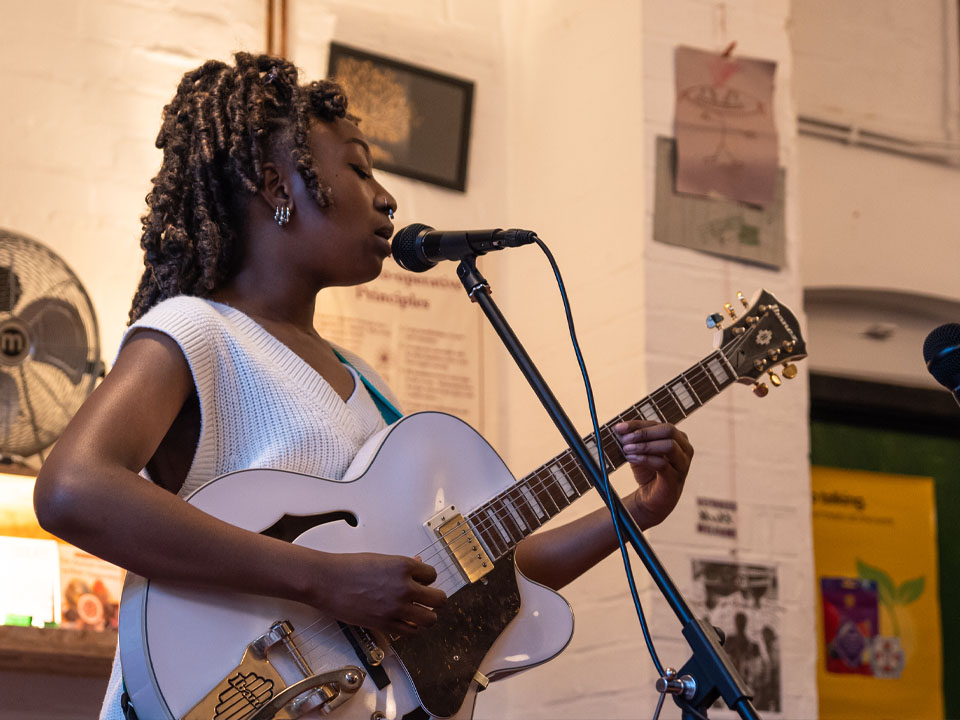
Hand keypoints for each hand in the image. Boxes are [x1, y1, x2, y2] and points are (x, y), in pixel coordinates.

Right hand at [314, 552, 446, 636]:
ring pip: (430, 619)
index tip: (421, 582)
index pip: (432, 575)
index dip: (426, 579)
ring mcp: (396, 607)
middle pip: (439, 599)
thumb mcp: (380, 559)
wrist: (327, 581)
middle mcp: (405, 587)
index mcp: (404, 566)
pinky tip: (406, 623)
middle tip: (428, 600)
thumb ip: (402, 565)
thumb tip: (418, 564)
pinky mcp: (385, 624)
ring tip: (420, 613)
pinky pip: (411, 632)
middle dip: (435, 599)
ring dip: (427, 616)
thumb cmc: (349, 567)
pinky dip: (412, 629)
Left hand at [614, 420, 692, 528]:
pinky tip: (631, 458)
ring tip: (626, 449)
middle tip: (625, 439)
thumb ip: (633, 439)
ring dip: (645, 445)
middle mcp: (685, 449)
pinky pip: (662, 464)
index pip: (658, 424)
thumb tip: (619, 428)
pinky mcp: (675, 479)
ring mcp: (683, 464)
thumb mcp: (640, 451)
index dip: (638, 424)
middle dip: (644, 433)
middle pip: (668, 430)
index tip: (619, 428)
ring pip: (668, 446)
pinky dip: (644, 459)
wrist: (650, 498)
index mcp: (678, 438)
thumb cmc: (647, 471)